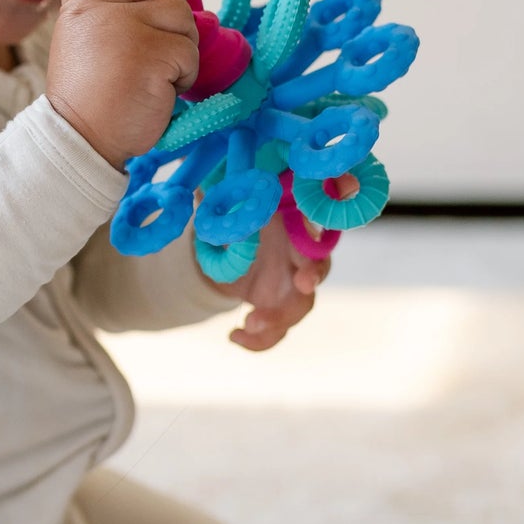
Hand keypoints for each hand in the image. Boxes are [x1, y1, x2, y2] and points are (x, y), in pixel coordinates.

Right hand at [46, 0, 198, 171]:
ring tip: (158, 75)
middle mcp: (97, 10)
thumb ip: (109, 16)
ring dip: (182, 46)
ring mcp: (123, 29)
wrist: (81, 144)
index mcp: (77, 8)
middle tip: (169, 33)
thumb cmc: (91, 101)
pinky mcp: (151, 55)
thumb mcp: (82, 46)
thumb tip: (172, 0)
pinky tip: (162, 91)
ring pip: (181, 14)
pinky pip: (189, 50)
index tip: (141, 2)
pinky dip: (186, 74)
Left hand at [202, 205, 335, 350]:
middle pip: (318, 266)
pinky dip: (260, 341)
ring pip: (300, 306)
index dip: (316, 232)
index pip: (312, 226)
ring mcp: (291, 285)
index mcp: (289, 221)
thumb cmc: (229, 212)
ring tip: (249, 324)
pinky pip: (277, 331)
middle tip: (303, 284)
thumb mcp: (221, 200)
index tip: (312, 238)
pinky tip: (233, 337)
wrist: (219, 246)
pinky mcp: (277, 309)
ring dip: (280, 318)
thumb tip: (204, 182)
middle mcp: (297, 253)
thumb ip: (221, 194)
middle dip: (314, 274)